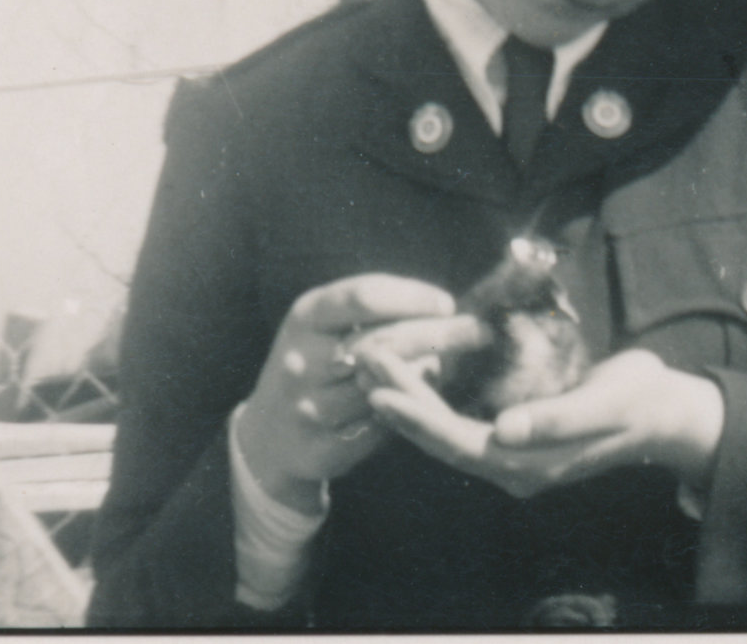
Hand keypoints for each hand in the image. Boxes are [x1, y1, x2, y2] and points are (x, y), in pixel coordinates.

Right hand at [234, 274, 485, 512]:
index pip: (365, 297)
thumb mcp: (326, 323)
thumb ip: (373, 308)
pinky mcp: (322, 449)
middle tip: (479, 331)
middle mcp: (301, 361)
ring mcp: (309, 408)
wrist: (268, 435)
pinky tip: (422, 401)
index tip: (447, 303)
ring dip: (424, 374)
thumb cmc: (315, 361)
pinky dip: (407, 411)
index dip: (413, 298)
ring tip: (446, 364)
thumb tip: (443, 306)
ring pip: (386, 387)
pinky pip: (380, 428)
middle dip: (438, 334)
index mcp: (305, 317)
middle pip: (382, 342)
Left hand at [357, 346, 725, 500]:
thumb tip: (504, 430)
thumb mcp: (606, 401)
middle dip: (402, 403)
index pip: (458, 443)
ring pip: (449, 435)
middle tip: (364, 361)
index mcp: (531, 463)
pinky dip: (436, 406)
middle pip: (443, 440)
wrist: (668, 414)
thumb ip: (557, 419)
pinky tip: (419, 381)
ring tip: (377, 368)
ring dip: (413, 403)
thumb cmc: (640, 400)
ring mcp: (516, 458)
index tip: (379, 389)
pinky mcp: (519, 441)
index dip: (417, 419)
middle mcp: (515, 467)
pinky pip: (465, 428)